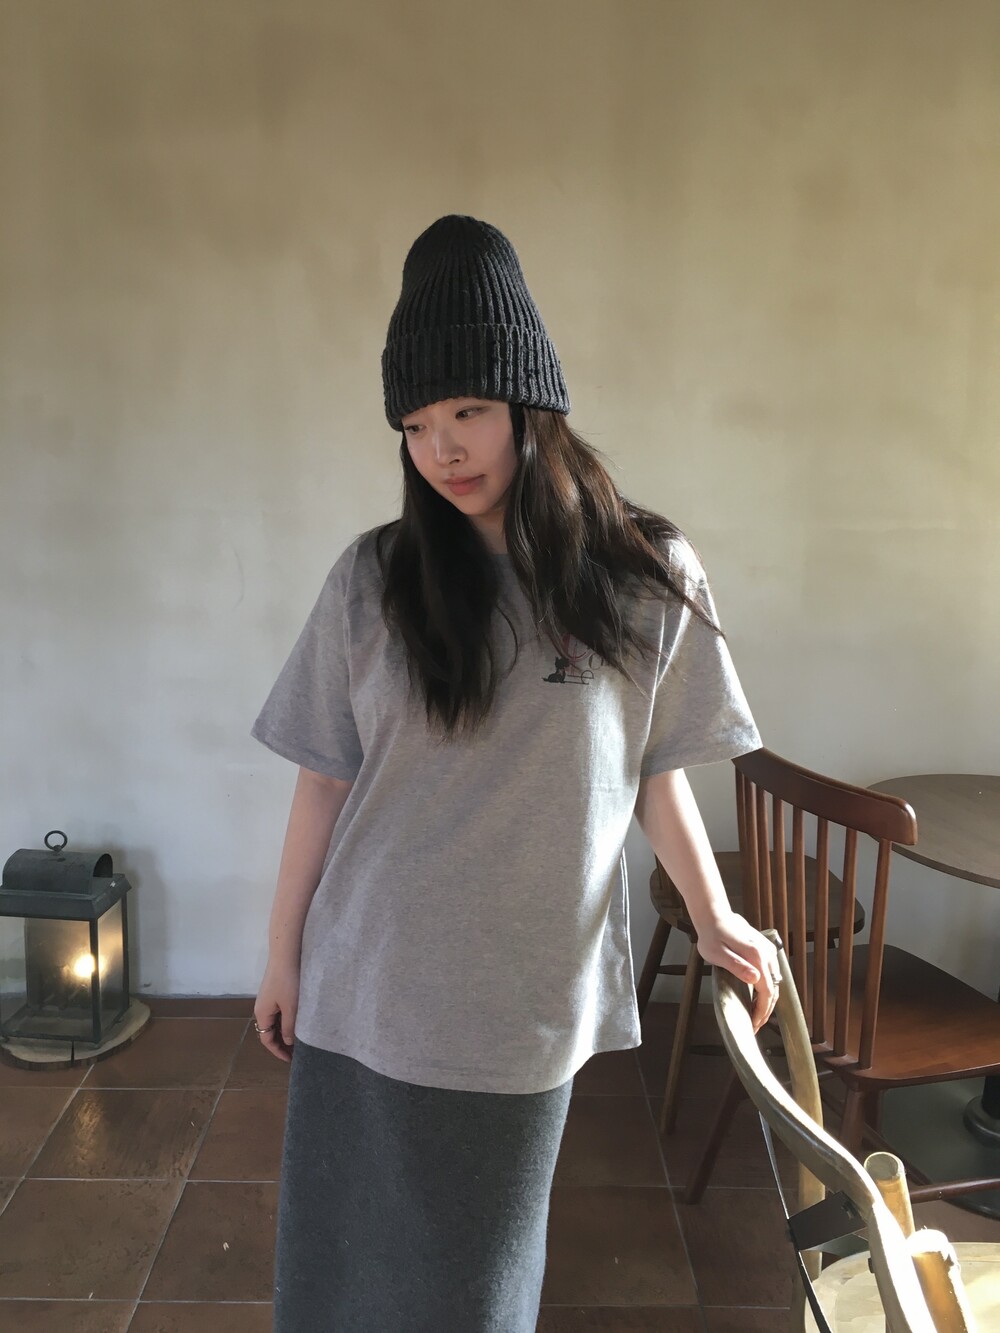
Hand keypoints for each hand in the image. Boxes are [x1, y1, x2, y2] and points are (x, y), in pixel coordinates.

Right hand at [254, 958, 299, 1062]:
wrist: (286, 955)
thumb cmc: (288, 982)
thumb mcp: (291, 1008)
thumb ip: (289, 1027)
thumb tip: (287, 1042)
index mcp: (262, 1014)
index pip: (267, 1040)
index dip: (278, 1051)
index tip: (291, 1060)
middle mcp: (262, 1008)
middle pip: (270, 1031)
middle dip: (281, 1043)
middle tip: (297, 1052)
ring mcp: (267, 999)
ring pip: (275, 1022)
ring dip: (284, 1032)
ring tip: (299, 1039)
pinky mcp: (275, 991)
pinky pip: (278, 1012)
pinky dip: (286, 1020)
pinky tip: (298, 1021)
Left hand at [694, 911, 780, 1031]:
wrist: (714, 916)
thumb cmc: (712, 936)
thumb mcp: (718, 954)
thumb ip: (736, 966)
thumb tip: (755, 980)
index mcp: (757, 957)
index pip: (766, 991)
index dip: (762, 1011)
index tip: (754, 1024)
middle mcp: (767, 954)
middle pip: (774, 989)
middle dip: (766, 1010)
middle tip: (756, 1024)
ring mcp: (768, 951)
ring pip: (775, 982)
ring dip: (768, 1001)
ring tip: (757, 1014)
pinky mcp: (766, 949)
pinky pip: (772, 974)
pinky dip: (768, 989)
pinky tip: (759, 996)